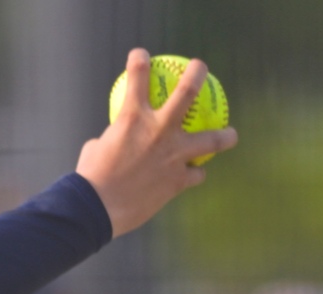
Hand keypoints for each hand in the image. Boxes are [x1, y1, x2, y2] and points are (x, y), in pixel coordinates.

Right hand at [76, 50, 238, 235]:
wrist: (97, 209)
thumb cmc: (91, 179)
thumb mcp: (97, 149)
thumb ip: (114, 137)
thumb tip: (117, 136)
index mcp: (132, 117)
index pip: (137, 75)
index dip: (140, 60)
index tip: (142, 55)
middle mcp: (158, 130)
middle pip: (187, 92)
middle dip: (197, 75)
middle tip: (202, 69)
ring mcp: (172, 156)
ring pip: (210, 140)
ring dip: (225, 136)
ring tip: (231, 135)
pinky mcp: (177, 181)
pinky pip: (195, 175)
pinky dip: (195, 174)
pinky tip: (196, 175)